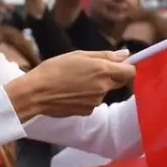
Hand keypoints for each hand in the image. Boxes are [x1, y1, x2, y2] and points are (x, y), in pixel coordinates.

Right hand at [5, 49, 135, 120]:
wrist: (36, 93)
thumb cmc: (55, 68)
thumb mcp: (78, 55)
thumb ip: (104, 55)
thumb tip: (125, 54)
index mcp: (103, 71)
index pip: (130, 72)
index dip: (126, 67)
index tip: (117, 64)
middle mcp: (104, 88)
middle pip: (119, 82)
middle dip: (111, 76)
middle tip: (90, 70)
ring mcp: (96, 102)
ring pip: (104, 92)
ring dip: (96, 86)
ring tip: (75, 81)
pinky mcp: (87, 112)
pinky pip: (93, 102)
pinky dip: (86, 97)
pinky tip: (71, 93)